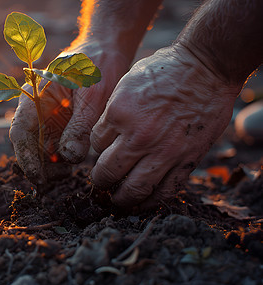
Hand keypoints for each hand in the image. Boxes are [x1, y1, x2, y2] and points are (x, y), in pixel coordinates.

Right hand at [9, 41, 130, 184]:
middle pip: (29, 146)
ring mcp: (48, 119)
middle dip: (40, 166)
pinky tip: (73, 162)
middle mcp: (37, 110)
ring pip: (41, 150)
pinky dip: (61, 160)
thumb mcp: (91, 95)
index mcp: (35, 97)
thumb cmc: (96, 65)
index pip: (20, 132)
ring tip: (69, 171)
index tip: (38, 178)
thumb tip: (69, 156)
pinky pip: (55, 147)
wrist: (106, 51)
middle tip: (63, 175)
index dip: (26, 158)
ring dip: (51, 166)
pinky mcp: (61, 126)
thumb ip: (80, 126)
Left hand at [90, 44, 240, 209]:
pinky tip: (145, 202)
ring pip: (134, 189)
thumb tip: (104, 137)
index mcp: (118, 114)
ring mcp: (163, 151)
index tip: (103, 151)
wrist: (205, 68)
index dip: (96, 150)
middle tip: (101, 184)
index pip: (95, 145)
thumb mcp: (126, 84)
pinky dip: (152, 201)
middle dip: (100, 181)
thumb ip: (113, 113)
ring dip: (122, 199)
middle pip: (107, 172)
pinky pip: (166, 190)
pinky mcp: (186, 159)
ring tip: (118, 201)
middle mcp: (138, 137)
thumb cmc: (164, 70)